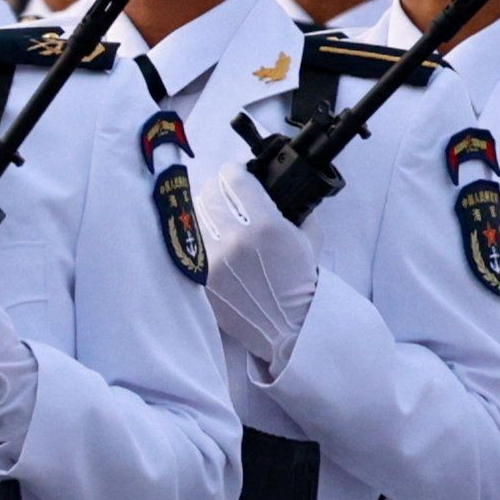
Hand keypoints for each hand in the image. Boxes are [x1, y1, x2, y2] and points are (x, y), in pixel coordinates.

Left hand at [198, 161, 317, 375]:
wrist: (287, 327)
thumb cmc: (300, 283)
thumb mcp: (309, 239)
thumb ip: (296, 209)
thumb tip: (279, 188)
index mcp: (266, 224)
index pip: (233, 177)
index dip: (235, 172)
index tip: (237, 175)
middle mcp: (236, 238)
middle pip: (209, 191)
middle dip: (218, 189)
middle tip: (226, 195)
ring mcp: (214, 259)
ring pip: (194, 214)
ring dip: (204, 210)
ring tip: (215, 216)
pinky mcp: (200, 278)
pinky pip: (190, 243)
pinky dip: (197, 237)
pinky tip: (208, 239)